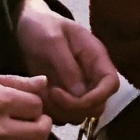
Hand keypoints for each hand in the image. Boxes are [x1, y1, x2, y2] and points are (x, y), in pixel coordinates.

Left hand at [13, 0, 120, 123]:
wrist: (28, 25)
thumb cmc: (42, 26)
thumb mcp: (52, 40)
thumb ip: (67, 66)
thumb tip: (80, 94)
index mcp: (96, 57)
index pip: (111, 84)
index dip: (97, 97)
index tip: (71, 97)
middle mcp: (91, 75)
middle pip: (98, 105)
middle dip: (75, 107)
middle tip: (52, 94)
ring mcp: (77, 87)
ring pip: (80, 114)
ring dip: (61, 111)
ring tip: (43, 92)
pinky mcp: (63, 95)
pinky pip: (63, 114)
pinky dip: (51, 111)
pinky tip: (38, 95)